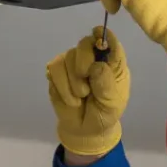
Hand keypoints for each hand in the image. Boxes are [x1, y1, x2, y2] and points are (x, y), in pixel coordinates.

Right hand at [46, 26, 129, 157]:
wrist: (85, 130)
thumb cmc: (104, 114)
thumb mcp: (111, 104)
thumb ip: (106, 85)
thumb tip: (97, 66)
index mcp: (112, 63)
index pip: (110, 42)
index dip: (104, 36)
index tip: (98, 36)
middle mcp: (93, 58)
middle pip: (85, 43)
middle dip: (83, 60)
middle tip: (86, 79)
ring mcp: (73, 63)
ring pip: (68, 56)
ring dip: (73, 81)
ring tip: (81, 97)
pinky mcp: (57, 72)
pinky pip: (54, 68)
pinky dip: (62, 86)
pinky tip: (70, 98)